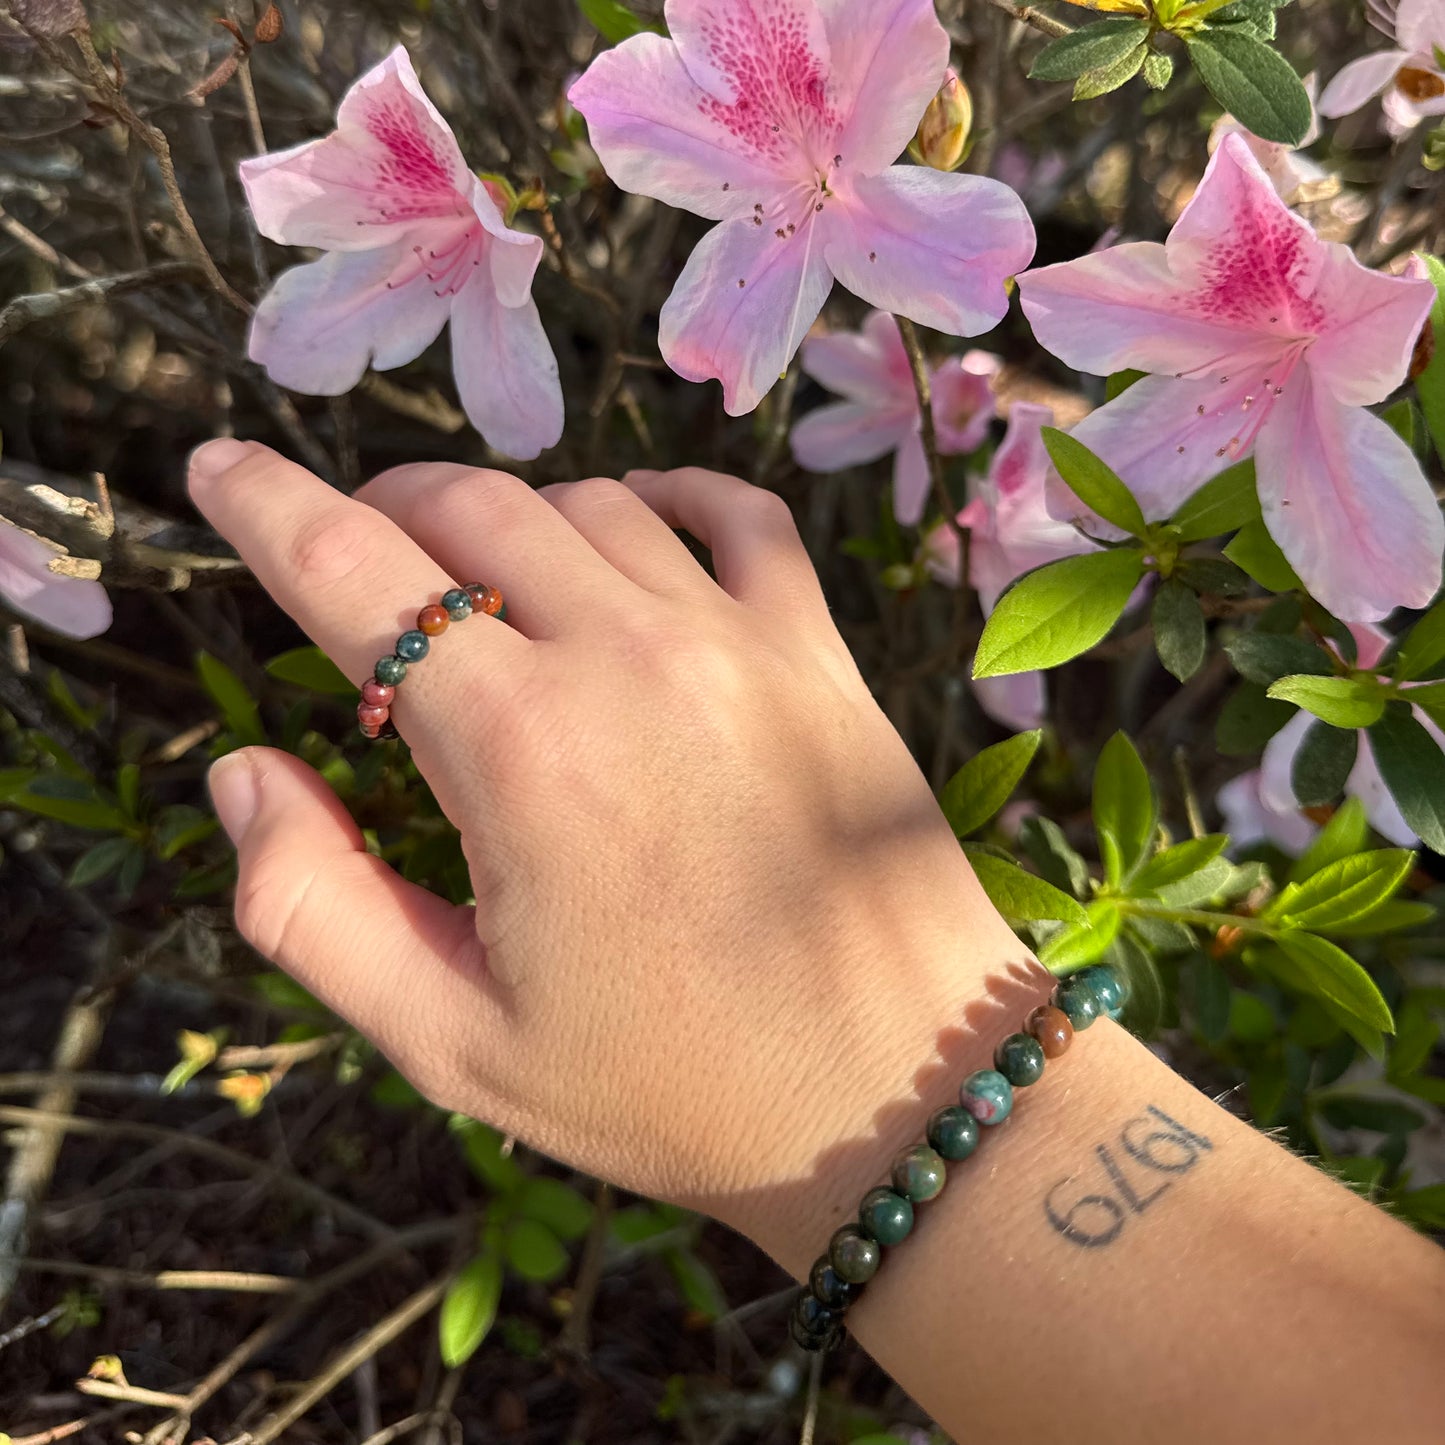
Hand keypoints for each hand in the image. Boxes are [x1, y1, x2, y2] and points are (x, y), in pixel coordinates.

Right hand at [189, 440, 1040, 1269]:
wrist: (904, 1093)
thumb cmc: (674, 1088)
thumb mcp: (456, 1043)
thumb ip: (312, 906)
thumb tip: (246, 772)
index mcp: (521, 752)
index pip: (355, 573)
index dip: (264, 506)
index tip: (214, 467)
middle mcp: (628, 661)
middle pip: (466, 511)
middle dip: (380, 509)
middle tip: (353, 552)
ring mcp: (739, 642)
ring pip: (587, 505)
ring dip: (505, 517)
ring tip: (477, 574)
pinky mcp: (821, 653)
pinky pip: (737, 515)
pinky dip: (664, 497)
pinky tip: (632, 530)